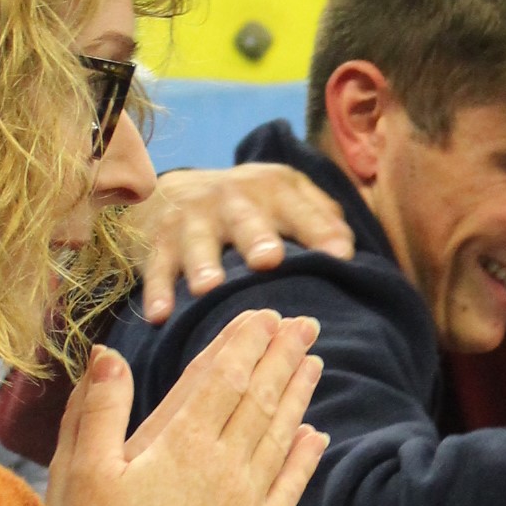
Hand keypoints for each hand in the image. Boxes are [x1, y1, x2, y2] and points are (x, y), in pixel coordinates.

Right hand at [48, 309, 326, 505]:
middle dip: (282, 355)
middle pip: (260, 398)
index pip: (222, 376)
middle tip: (305, 322)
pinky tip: (316, 437)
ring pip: (280, 435)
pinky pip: (289, 488)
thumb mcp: (80, 475)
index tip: (263, 312)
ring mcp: (246, 505)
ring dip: (298, 396)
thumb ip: (97, 410)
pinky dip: (304, 457)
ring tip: (314, 363)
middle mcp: (224, 467)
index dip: (244, 341)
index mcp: (179, 444)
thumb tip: (108, 354)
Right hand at [136, 164, 356, 321]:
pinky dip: (157, 289)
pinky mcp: (159, 242)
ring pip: (197, 241)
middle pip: (245, 218)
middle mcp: (231, 200)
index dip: (319, 230)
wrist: (178, 192)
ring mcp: (192, 220)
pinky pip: (157, 266)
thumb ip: (321, 218)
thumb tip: (348, 249)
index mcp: (272, 190)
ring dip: (202, 263)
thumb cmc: (251, 207)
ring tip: (208, 288)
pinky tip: (161, 315)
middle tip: (268, 259)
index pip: (300, 210)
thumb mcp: (287, 197)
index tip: (340, 255)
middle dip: (256, 237)